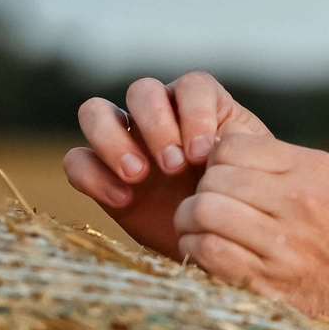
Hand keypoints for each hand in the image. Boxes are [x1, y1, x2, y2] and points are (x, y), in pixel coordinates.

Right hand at [63, 72, 269, 258]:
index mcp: (204, 108)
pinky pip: (77, 158)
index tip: (203, 154)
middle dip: (156, 126)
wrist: (220, 244)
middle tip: (174, 166)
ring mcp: (126, 142)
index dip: (194, 113)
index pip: (192, 86)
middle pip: (141, 91)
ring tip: (140, 176)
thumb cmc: (242, 204)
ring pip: (96, 111)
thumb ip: (241, 151)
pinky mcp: (100, 173)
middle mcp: (161, 117)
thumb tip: (224, 137)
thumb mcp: (251, 177)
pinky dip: (93, 175)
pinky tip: (122, 199)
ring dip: (114, 140)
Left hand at [170, 132, 328, 324]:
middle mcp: (300, 202)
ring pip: (203, 211)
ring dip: (189, 220)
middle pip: (213, 179)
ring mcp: (283, 244)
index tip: (224, 178)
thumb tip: (223, 151)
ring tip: (199, 226)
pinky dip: (194, 248)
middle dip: (201, 190)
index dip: (217, 161)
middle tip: (208, 205)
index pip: (232, 146)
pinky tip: (205, 249)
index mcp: (316, 170)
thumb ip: (286, 165)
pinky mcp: (267, 282)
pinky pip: (206, 251)